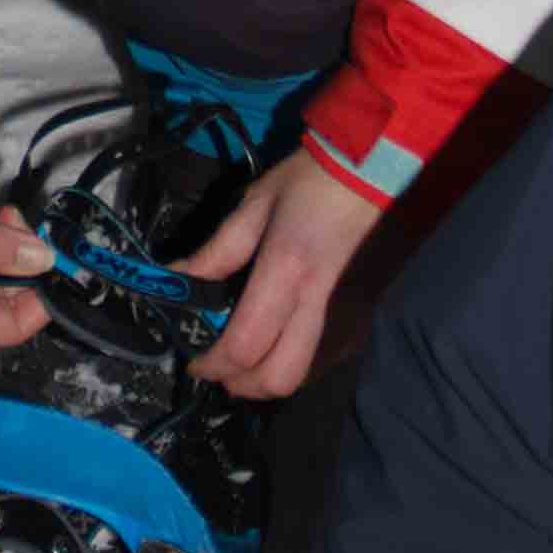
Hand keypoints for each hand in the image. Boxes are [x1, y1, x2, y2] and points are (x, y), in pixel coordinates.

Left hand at [183, 148, 383, 399]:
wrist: (375, 167)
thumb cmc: (311, 181)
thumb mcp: (255, 204)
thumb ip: (217, 250)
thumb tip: (176, 278)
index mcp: (287, 270)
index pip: (245, 345)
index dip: (213, 364)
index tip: (194, 361)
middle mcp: (320, 303)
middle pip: (279, 378)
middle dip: (242, 385)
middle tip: (220, 367)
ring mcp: (348, 314)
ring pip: (304, 375)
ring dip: (268, 377)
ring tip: (246, 353)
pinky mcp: (364, 315)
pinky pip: (323, 358)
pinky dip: (293, 360)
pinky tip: (279, 338)